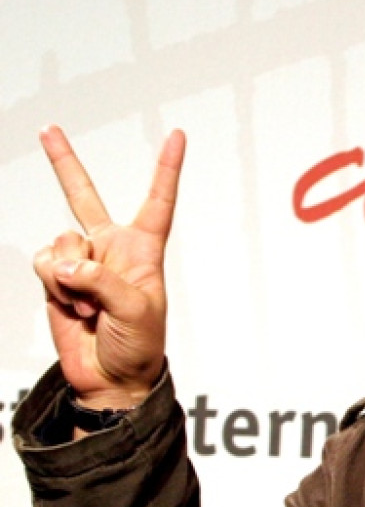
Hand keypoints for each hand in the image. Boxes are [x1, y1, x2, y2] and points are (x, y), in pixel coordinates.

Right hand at [31, 126, 184, 408]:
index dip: (167, 168)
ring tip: (90, 306)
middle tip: (49, 130)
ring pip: (61, 242)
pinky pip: (44, 264)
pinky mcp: (56, 278)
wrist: (111, 376)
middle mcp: (111, 248)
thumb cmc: (140, 344)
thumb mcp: (136, 311)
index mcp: (145, 249)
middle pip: (84, 197)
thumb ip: (102, 281)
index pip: (158, 201)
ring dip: (71, 277)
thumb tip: (68, 264)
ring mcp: (81, 262)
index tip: (177, 135)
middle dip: (64, 163)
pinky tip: (73, 306)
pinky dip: (54, 285)